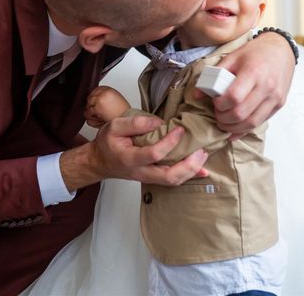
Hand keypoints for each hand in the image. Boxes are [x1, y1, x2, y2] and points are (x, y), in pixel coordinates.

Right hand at [60, 115, 209, 190]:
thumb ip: (135, 123)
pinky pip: (173, 181)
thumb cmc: (107, 144)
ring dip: (191, 171)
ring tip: (203, 155)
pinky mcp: (154, 178)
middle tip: (200, 150)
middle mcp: (141, 172)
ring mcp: (148, 177)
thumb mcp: (114, 126)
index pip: (154, 154)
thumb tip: (158, 122)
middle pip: (168, 176)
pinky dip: (190, 176)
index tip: (180, 130)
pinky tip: (203, 170)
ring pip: (173, 181)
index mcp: (130, 158)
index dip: (169, 143)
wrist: (100, 162)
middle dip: (188, 165)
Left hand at [85, 86, 130, 126]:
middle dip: (92, 105)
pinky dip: (91, 117)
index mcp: (108, 89)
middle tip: (97, 111)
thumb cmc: (123, 112)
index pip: (95, 91)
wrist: (126, 119)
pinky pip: (88, 113)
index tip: (95, 103)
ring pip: (88, 106)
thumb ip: (106, 96)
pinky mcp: (97, 108)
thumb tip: (97, 97)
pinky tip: (99, 119)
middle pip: (90, 98)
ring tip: (99, 116)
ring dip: (91, 112)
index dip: (94, 98)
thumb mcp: (115, 99)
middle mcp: (103, 93)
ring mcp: (99, 100)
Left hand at [206, 32, 294, 134]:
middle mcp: (267, 87)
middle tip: (217, 114)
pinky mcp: (279, 104)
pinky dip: (245, 129)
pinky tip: (235, 130)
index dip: (220, 104)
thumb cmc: (256, 52)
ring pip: (252, 123)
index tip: (215, 102)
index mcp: (253, 72)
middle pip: (241, 113)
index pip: (234, 97)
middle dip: (224, 119)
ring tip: (224, 123)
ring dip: (234, 127)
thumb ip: (214, 75)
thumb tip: (197, 94)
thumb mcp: (232, 57)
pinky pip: (260, 122)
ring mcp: (275, 97)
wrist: (281, 50)